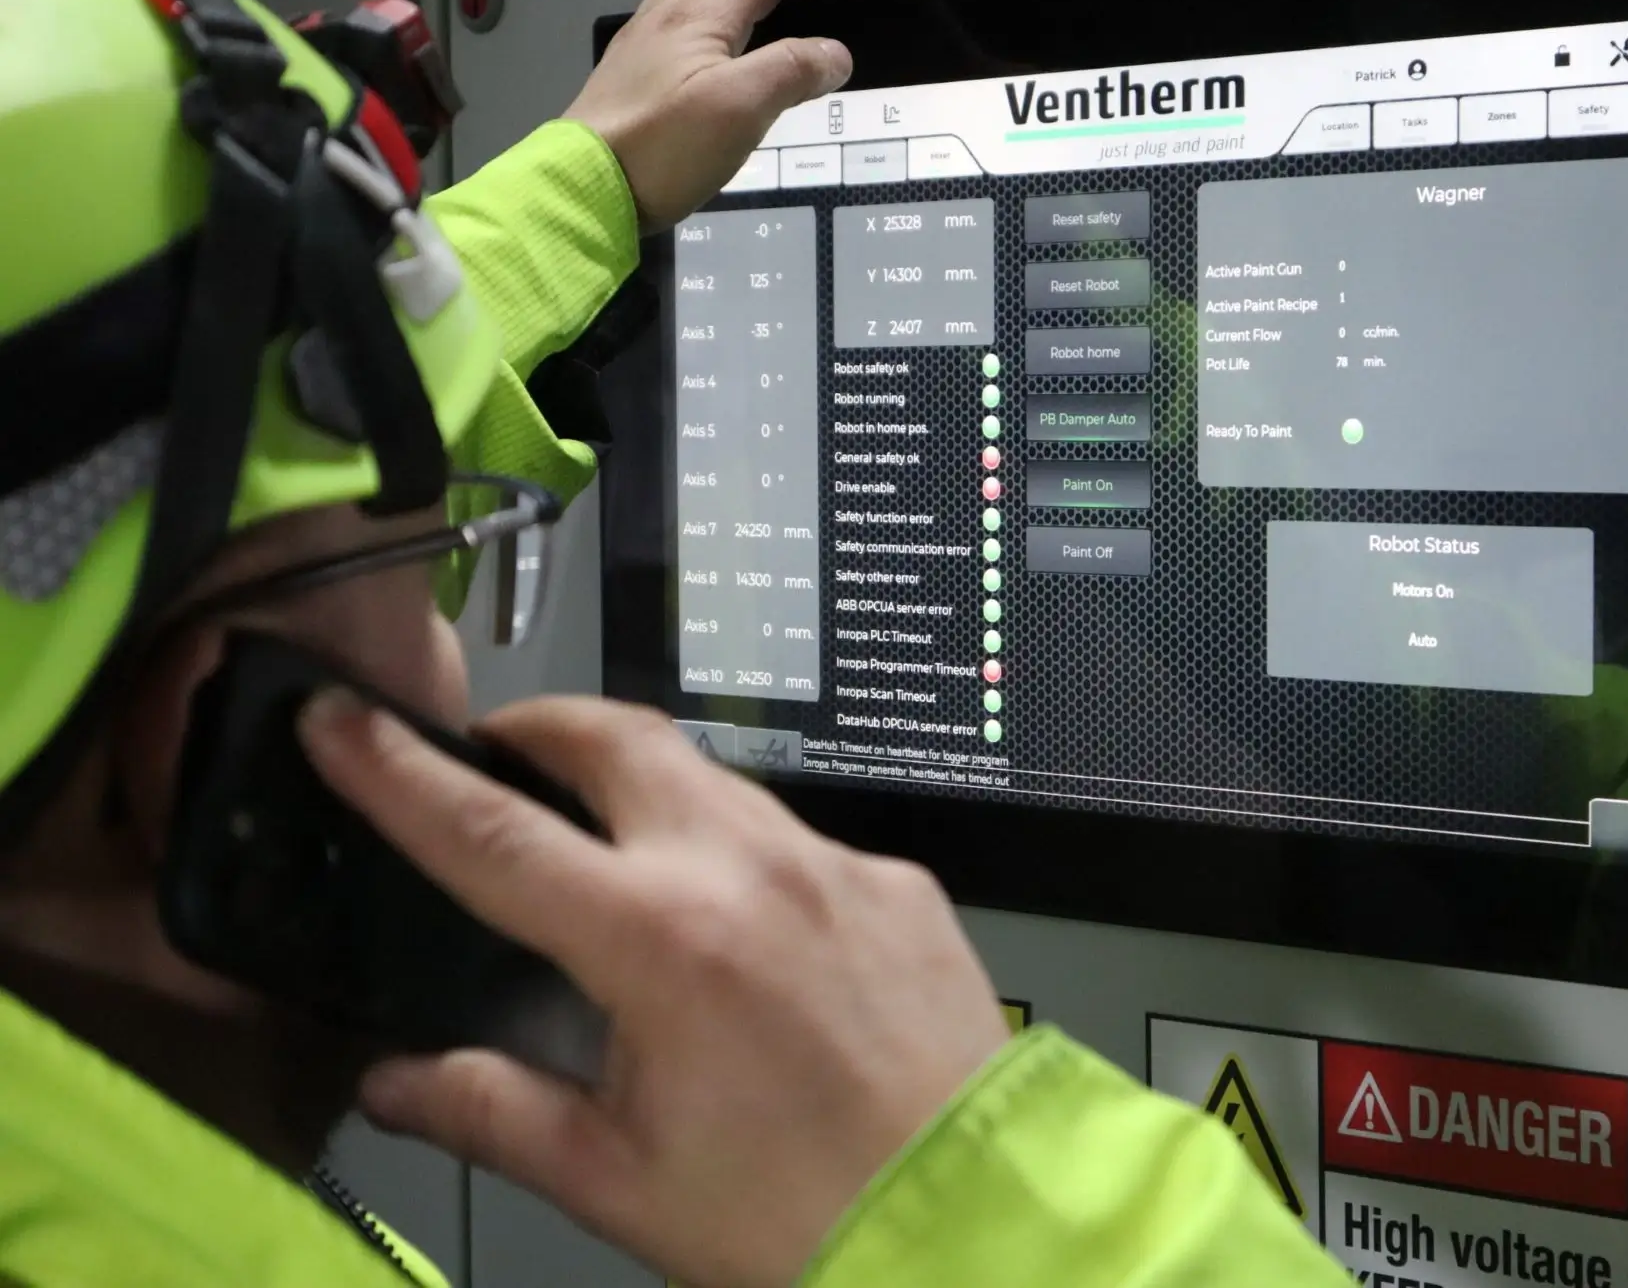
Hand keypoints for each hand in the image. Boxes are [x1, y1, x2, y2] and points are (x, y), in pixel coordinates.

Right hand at [300, 694, 1009, 1287]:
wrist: (971, 1219)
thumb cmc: (801, 1215)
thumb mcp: (619, 1180)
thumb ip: (494, 1112)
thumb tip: (399, 1082)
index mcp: (660, 942)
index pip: (493, 830)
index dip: (398, 771)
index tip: (342, 722)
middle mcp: (750, 870)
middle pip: (614, 737)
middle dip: (535, 725)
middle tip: (489, 753)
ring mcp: (835, 864)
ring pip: (711, 774)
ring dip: (641, 783)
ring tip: (605, 839)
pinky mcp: (898, 883)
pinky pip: (797, 835)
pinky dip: (740, 851)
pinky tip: (735, 920)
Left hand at [566, 0, 859, 227]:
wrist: (586, 186)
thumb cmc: (661, 147)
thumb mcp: (741, 108)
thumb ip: (793, 71)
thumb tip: (834, 54)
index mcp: (700, 11)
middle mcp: (668, 11)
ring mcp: (645, 38)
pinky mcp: (634, 69)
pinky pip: (681, 13)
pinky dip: (716, 6)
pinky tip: (721, 38)